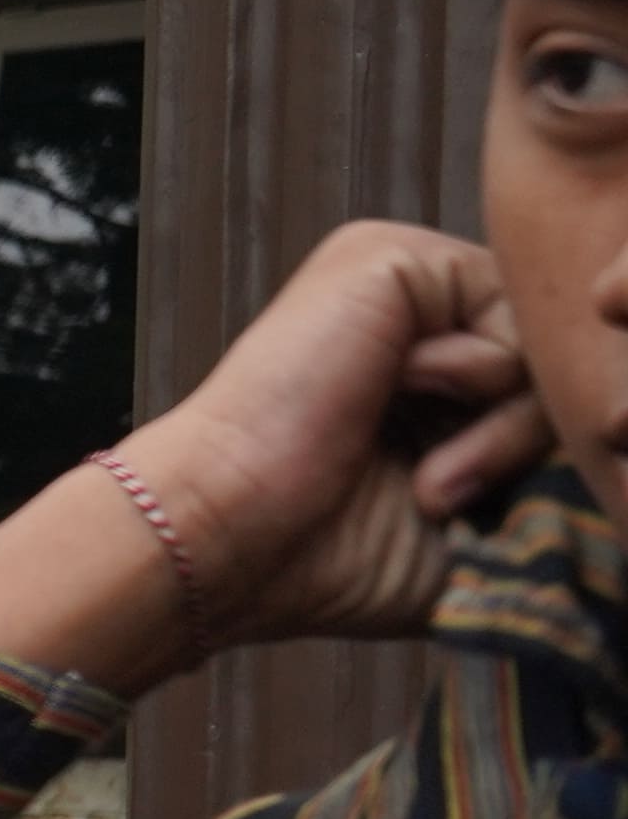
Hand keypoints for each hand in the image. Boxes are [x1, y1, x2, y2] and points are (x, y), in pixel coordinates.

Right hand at [0, 221, 542, 688]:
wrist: (229, 538)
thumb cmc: (328, 558)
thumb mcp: (473, 522)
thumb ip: (544, 475)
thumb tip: (611, 430)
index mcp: (421, 368)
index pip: (544, 387)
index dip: (531, 455)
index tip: (447, 511)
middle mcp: (411, 313)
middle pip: (554, 361)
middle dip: (522, 441)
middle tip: (436, 493)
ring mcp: (398, 279)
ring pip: (543, 337)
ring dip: (505, 422)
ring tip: (424, 470)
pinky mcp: (388, 259)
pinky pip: (511, 310)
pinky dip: (476, 380)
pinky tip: (392, 400)